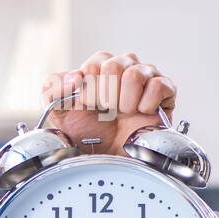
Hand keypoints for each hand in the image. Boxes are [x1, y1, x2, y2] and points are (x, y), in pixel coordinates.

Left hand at [41, 51, 176, 156]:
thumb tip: (73, 78)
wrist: (111, 154)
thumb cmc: (88, 131)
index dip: (89, 89)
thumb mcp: (59, 111)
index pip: (95, 63)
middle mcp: (124, 66)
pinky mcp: (166, 88)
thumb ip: (52, 89)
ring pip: (134, 74)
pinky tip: (140, 113)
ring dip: (123, 102)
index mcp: (99, 66)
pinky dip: (144, 105)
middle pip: (113, 65)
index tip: (89, 105)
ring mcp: (147, 75)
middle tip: (106, 111)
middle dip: (105, 96)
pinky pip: (157, 86)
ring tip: (123, 113)